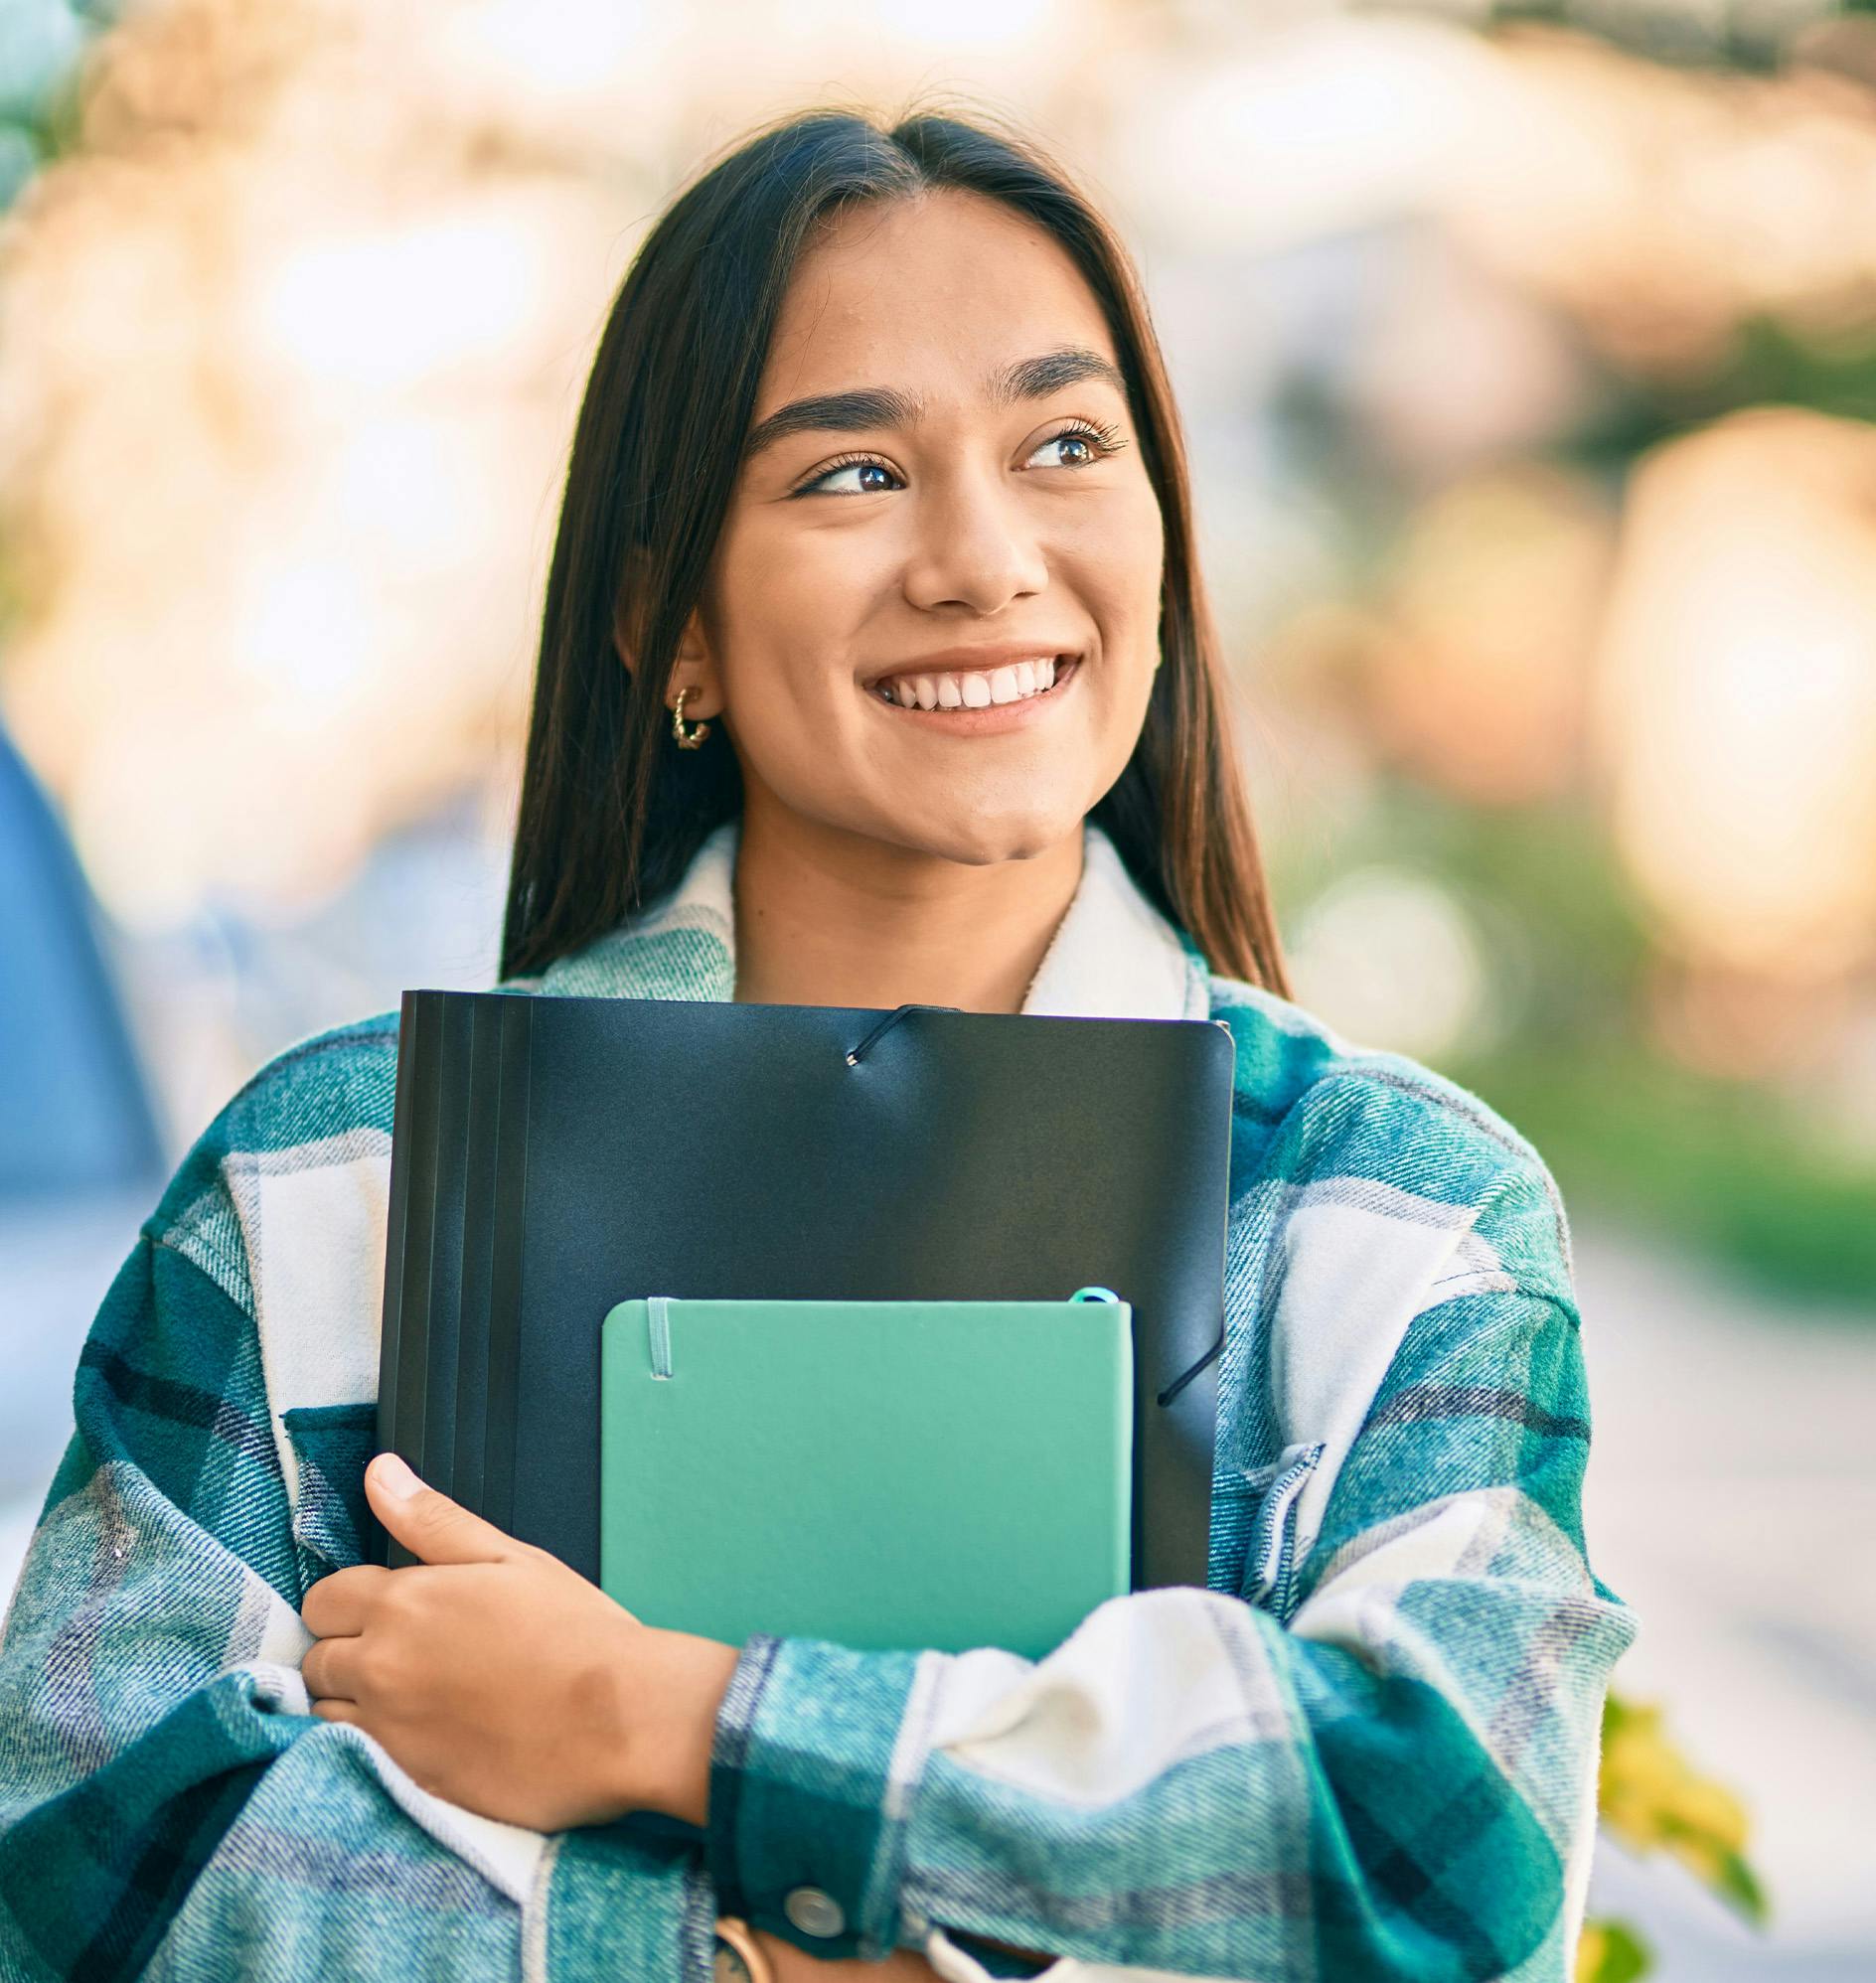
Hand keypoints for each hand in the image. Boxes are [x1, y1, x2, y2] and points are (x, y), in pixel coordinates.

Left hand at [299, 1453, 739, 1830]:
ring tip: (411, 1696)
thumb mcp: (509, 1558)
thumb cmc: (574, 1630)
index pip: (323, 1600)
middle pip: (317, 1660)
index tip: (387, 1608)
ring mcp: (388, 1732)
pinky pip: (354, 1761)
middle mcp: (380, 1669)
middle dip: (347, 1651)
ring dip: (352, 1701)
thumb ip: (432, 1518)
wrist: (618, 1719)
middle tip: (406, 1652)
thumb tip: (380, 1473)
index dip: (350, 1601)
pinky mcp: (406, 1781)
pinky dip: (371, 1746)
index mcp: (402, 1604)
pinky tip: (420, 1735)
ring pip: (325, 1714)